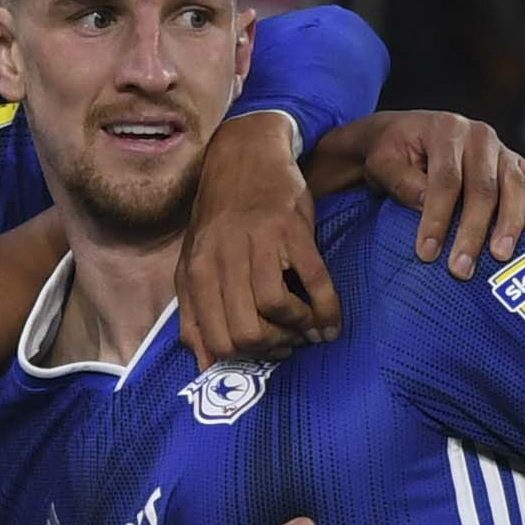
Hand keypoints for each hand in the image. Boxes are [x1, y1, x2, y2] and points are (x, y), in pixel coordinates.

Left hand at [175, 113, 339, 366]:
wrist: (246, 157)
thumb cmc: (220, 218)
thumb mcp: (194, 264)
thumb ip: (193, 314)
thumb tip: (204, 367)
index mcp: (197, 273)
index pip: (216, 341)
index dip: (244, 359)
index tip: (262, 353)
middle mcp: (223, 259)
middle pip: (246, 333)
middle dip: (271, 347)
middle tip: (286, 341)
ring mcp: (259, 244)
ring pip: (275, 310)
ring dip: (297, 328)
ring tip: (305, 327)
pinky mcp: (292, 231)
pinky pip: (314, 282)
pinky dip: (327, 310)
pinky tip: (331, 323)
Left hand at [312, 109, 524, 278]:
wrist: (407, 135)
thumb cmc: (393, 153)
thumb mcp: (382, 162)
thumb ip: (402, 181)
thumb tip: (426, 204)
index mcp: (445, 129)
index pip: (446, 180)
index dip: (437, 218)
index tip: (427, 253)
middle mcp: (479, 135)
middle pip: (483, 188)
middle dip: (473, 232)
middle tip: (461, 269)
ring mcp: (502, 147)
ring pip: (516, 185)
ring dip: (509, 224)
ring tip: (499, 256)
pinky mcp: (517, 160)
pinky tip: (524, 229)